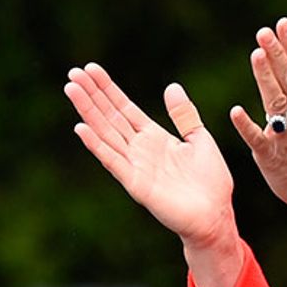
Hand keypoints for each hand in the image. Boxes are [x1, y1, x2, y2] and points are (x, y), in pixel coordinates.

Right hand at [65, 63, 237, 251]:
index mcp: (153, 137)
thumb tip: (171, 87)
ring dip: (87, 111)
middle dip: (91, 95)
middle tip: (73, 72)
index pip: (124, 108)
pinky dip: (95, 144)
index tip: (91, 70)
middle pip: (109, 116)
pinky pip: (111, 160)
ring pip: (105, 132)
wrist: (214, 216)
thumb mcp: (200, 139)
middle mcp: (138, 149)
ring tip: (71, 90)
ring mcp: (134, 165)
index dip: (107, 89)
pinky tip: (81, 128)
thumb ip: (184, 115)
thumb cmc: (210, 183)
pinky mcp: (134, 183)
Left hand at [231, 18, 286, 271]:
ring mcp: (286, 136)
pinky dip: (247, 125)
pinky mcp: (270, 156)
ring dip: (265, 79)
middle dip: (277, 55)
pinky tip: (235, 111)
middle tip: (263, 31)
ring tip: (255, 55)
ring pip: (276, 103)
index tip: (281, 23)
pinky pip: (258, 139)